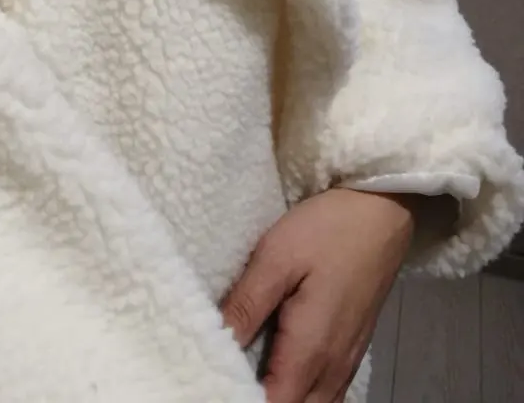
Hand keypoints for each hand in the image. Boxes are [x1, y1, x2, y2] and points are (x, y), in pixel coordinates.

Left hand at [221, 188, 415, 402]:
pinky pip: (327, 393)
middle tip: (223, 377)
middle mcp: (332, 368)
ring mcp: (346, 360)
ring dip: (283, 399)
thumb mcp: (275, 259)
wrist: (382, 212)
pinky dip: (302, 394)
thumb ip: (245, 306)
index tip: (213, 381)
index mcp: (309, 351)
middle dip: (261, 401)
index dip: (240, 398)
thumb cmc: (326, 231)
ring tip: (246, 378)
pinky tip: (280, 374)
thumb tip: (213, 345)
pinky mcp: (352, 348)